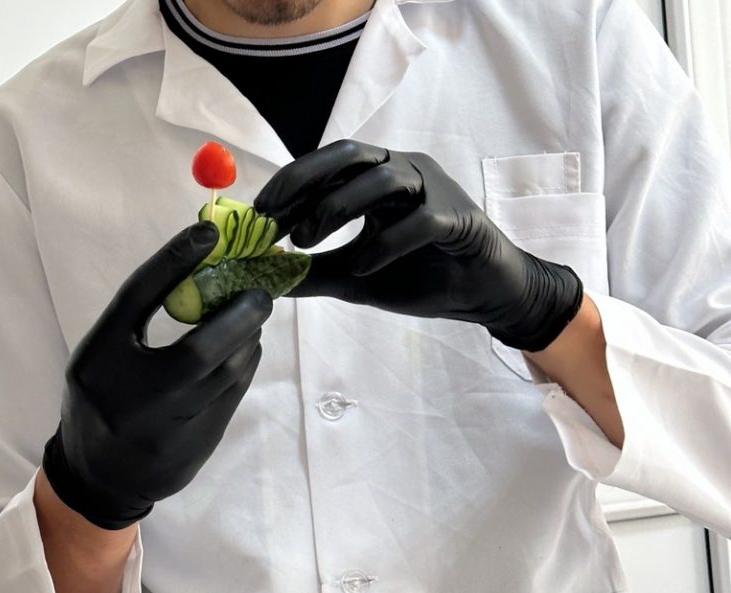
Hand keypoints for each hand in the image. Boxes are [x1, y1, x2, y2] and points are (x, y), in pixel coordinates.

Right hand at [42, 222, 271, 529]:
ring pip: (226, 375)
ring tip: (251, 317)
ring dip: (247, 339)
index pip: (138, 298)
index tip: (207, 232)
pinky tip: (243, 349)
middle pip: (200, 349)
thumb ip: (138, 312)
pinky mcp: (196, 444)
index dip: (174, 259)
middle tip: (258, 292)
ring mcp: (168, 427)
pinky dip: (244, 365)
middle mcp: (133, 396)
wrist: (100, 475)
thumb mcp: (102, 350)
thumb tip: (195, 262)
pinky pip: (233, 395)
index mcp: (100, 362)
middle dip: (239, 315)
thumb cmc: (101, 398)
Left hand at [255, 140, 582, 350]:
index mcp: (376, 178)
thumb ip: (312, 273)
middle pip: (349, 155)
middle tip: (271, 220)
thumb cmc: (418, 275)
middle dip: (304, 182)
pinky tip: (362, 267)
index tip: (256, 213)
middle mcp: (403, 171)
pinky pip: (420, 220)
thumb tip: (262, 279)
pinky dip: (386, 242)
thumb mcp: (353, 276)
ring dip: (336, 208)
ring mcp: (433, 189)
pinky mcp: (458, 218)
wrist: (480, 293)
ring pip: (382, 179)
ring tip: (304, 243)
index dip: (289, 184)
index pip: (326, 165)